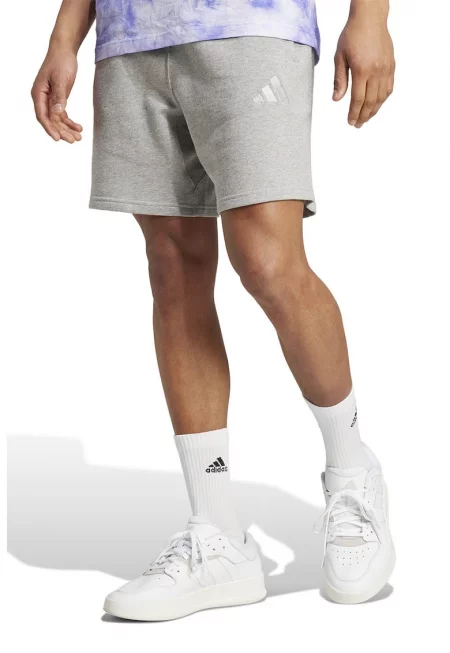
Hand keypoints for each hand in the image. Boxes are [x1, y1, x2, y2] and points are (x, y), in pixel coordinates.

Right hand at [31, 48, 81, 142]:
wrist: (65, 51)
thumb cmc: (60, 62)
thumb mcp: (61, 79)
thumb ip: (59, 97)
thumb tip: (57, 112)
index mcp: (38, 93)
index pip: (42, 115)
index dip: (49, 128)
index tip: (57, 138)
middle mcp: (42, 98)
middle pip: (51, 120)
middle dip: (61, 131)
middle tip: (73, 140)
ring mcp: (50, 100)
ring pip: (57, 119)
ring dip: (67, 129)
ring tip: (78, 137)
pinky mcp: (58, 99)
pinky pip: (63, 114)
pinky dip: (70, 122)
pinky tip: (79, 128)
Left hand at [333, 9, 394, 127]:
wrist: (370, 18)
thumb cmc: (352, 35)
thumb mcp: (340, 57)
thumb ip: (339, 79)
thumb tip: (336, 99)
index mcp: (362, 70)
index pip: (358, 99)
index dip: (354, 113)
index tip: (351, 122)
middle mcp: (376, 71)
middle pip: (370, 101)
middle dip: (364, 116)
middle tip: (358, 125)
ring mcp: (386, 69)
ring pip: (381, 97)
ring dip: (374, 110)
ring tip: (366, 118)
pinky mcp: (391, 66)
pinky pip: (389, 88)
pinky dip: (383, 99)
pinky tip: (376, 105)